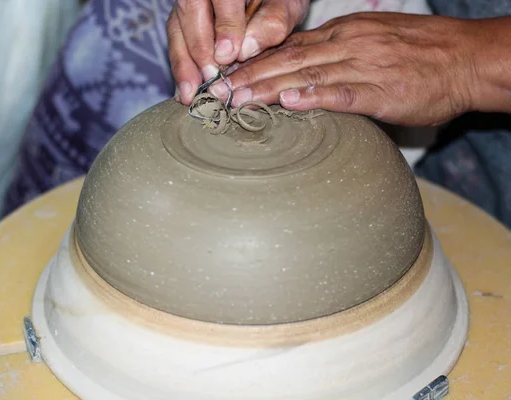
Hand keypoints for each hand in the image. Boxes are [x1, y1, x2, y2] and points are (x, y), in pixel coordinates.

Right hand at [167, 0, 309, 104]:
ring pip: (177, 29)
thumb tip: (245, 49)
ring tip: (190, 94)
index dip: (225, 26)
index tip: (229, 56)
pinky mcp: (181, 21)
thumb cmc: (277, 3)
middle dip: (199, 49)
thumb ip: (272, 21)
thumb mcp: (286, 5)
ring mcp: (187, 4)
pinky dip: (180, 69)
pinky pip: (175, 43)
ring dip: (183, 64)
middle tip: (211, 78)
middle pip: (190, 12)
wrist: (267, 3)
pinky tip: (185, 92)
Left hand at [210, 13, 508, 126]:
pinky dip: (313, 97)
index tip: (229, 76)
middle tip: (219, 93)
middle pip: (287, 59)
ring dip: (268, 88)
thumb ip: (338, 55)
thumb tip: (305, 75)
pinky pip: (341, 93)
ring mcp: (363, 65)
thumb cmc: (422, 54)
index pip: (289, 47)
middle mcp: (347, 44)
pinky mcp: (380, 90)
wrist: (468, 59)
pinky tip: (288, 103)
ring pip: (305, 75)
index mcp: (344, 32)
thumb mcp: (374, 41)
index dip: (255, 62)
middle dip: (249, 76)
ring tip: (238, 101)